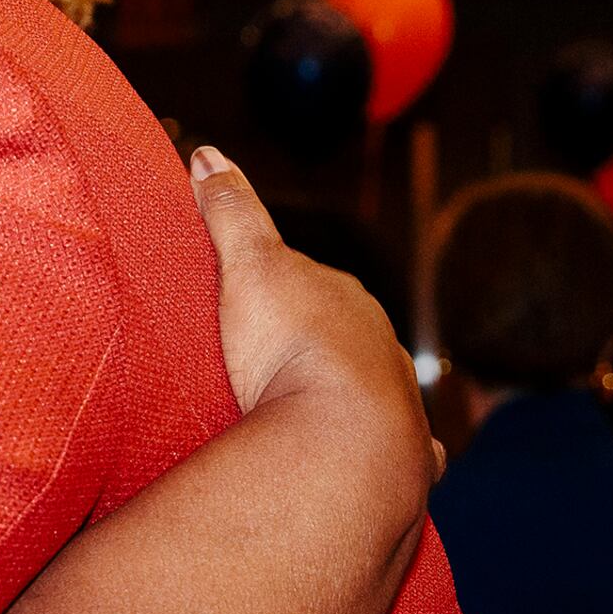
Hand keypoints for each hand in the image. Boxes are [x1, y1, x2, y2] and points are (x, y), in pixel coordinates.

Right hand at [187, 148, 438, 491]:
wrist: (342, 435)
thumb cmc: (291, 348)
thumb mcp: (248, 265)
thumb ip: (231, 211)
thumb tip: (206, 152)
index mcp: (346, 299)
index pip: (315, 285)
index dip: (282, 293)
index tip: (250, 307)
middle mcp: (381, 345)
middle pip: (347, 338)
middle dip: (318, 348)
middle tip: (267, 368)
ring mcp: (398, 399)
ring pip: (374, 389)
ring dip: (347, 400)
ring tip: (305, 418)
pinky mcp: (405, 453)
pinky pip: (405, 448)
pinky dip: (394, 451)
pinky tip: (369, 461)